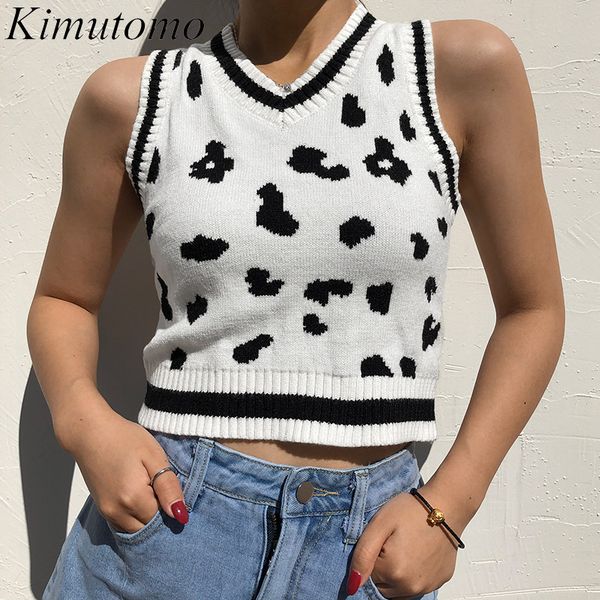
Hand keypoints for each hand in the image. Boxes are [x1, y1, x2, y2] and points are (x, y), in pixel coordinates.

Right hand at [58, 404, 188, 532]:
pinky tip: (139, 494)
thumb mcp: (154, 456)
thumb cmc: (124, 439)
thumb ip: (168, 487)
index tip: (170, 487)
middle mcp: (118, 512)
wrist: (90, 433)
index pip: (163, 519)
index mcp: (133, 498)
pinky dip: (135, 516)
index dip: (172, 506)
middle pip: (149, 528)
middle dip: (160, 515)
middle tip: (161, 487)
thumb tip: (180, 515)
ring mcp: (107, 513)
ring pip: (136, 529)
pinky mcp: (102, 510)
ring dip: (147, 516)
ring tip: (150, 488)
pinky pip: (124, 524)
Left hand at [347, 482, 471, 597]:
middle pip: (383, 586)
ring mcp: (427, 586)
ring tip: (404, 546)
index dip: (372, 556)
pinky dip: (413, 574)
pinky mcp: (439, 582)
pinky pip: (417, 585)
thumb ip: (362, 555)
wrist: (446, 505)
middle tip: (392, 541)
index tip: (381, 539)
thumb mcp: (379, 524)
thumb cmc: (411, 510)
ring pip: (399, 589)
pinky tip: (417, 552)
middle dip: (382, 568)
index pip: (367, 576)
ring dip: (396, 574)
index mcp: (393, 572)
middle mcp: (411, 587)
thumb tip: (352, 585)